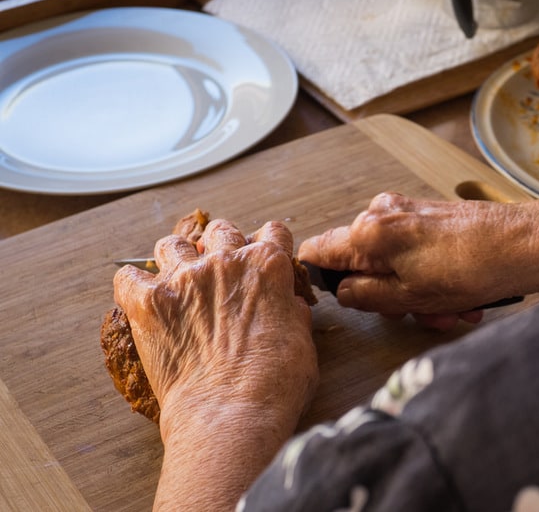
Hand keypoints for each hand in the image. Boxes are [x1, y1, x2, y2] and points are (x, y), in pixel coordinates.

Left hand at [113, 219, 316, 508]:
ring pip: (173, 244)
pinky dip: (133, 284)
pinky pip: (128, 277)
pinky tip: (141, 297)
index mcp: (267, 266)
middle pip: (220, 231)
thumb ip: (293, 313)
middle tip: (220, 272)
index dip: (268, 245)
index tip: (262, 259)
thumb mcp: (303, 343)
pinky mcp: (148, 303)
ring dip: (177, 259)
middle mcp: (225, 262)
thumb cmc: (275, 385)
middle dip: (221, 246)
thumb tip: (288, 305)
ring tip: (178, 281)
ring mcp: (183, 279)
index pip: (272, 232)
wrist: (231, 414)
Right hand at [298, 193, 530, 328]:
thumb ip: (364, 295)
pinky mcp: (431, 217)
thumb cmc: (473, 267)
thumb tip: (343, 292)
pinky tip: (460, 298)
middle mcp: (383, 213)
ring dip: (416, 294)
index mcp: (369, 231)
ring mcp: (408, 212)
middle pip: (362, 264)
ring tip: (450, 310)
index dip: (322, 279)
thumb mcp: (409, 296)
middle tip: (416, 314)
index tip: (336, 299)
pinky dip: (432, 279)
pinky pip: (416, 255)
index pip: (320, 251)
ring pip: (394, 265)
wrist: (526, 245)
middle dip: (388, 296)